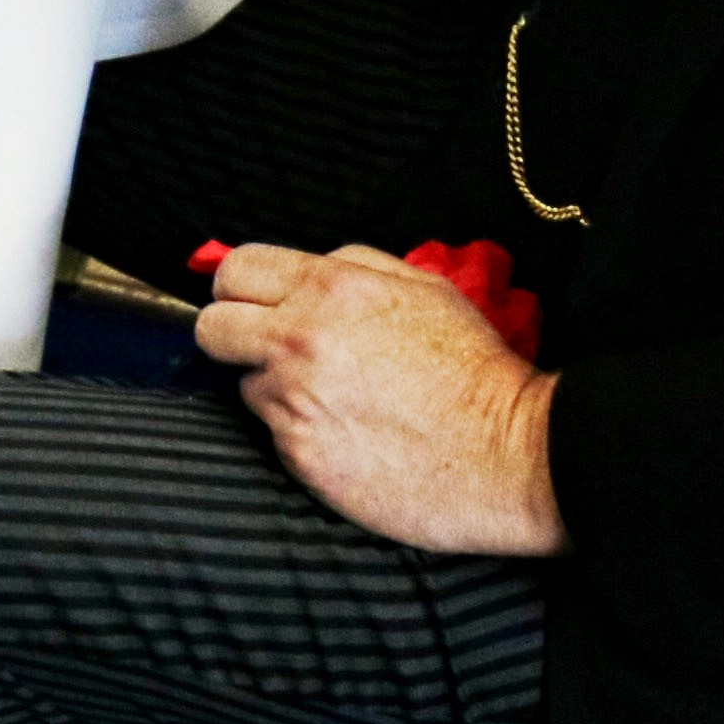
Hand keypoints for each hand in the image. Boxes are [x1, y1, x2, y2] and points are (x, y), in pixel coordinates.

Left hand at [196, 244, 562, 555]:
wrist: (511, 453)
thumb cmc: (475, 370)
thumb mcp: (423, 288)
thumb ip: (351, 268)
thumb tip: (303, 271)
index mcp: (329, 289)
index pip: (235, 270)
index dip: (240, 288)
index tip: (253, 304)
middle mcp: (299, 340)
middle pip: (212, 328)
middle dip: (232, 336)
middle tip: (267, 351)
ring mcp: (294, 401)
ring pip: (245, 385)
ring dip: (277, 390)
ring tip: (337, 402)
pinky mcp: (299, 455)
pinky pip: (274, 435)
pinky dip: (301, 434)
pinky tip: (348, 437)